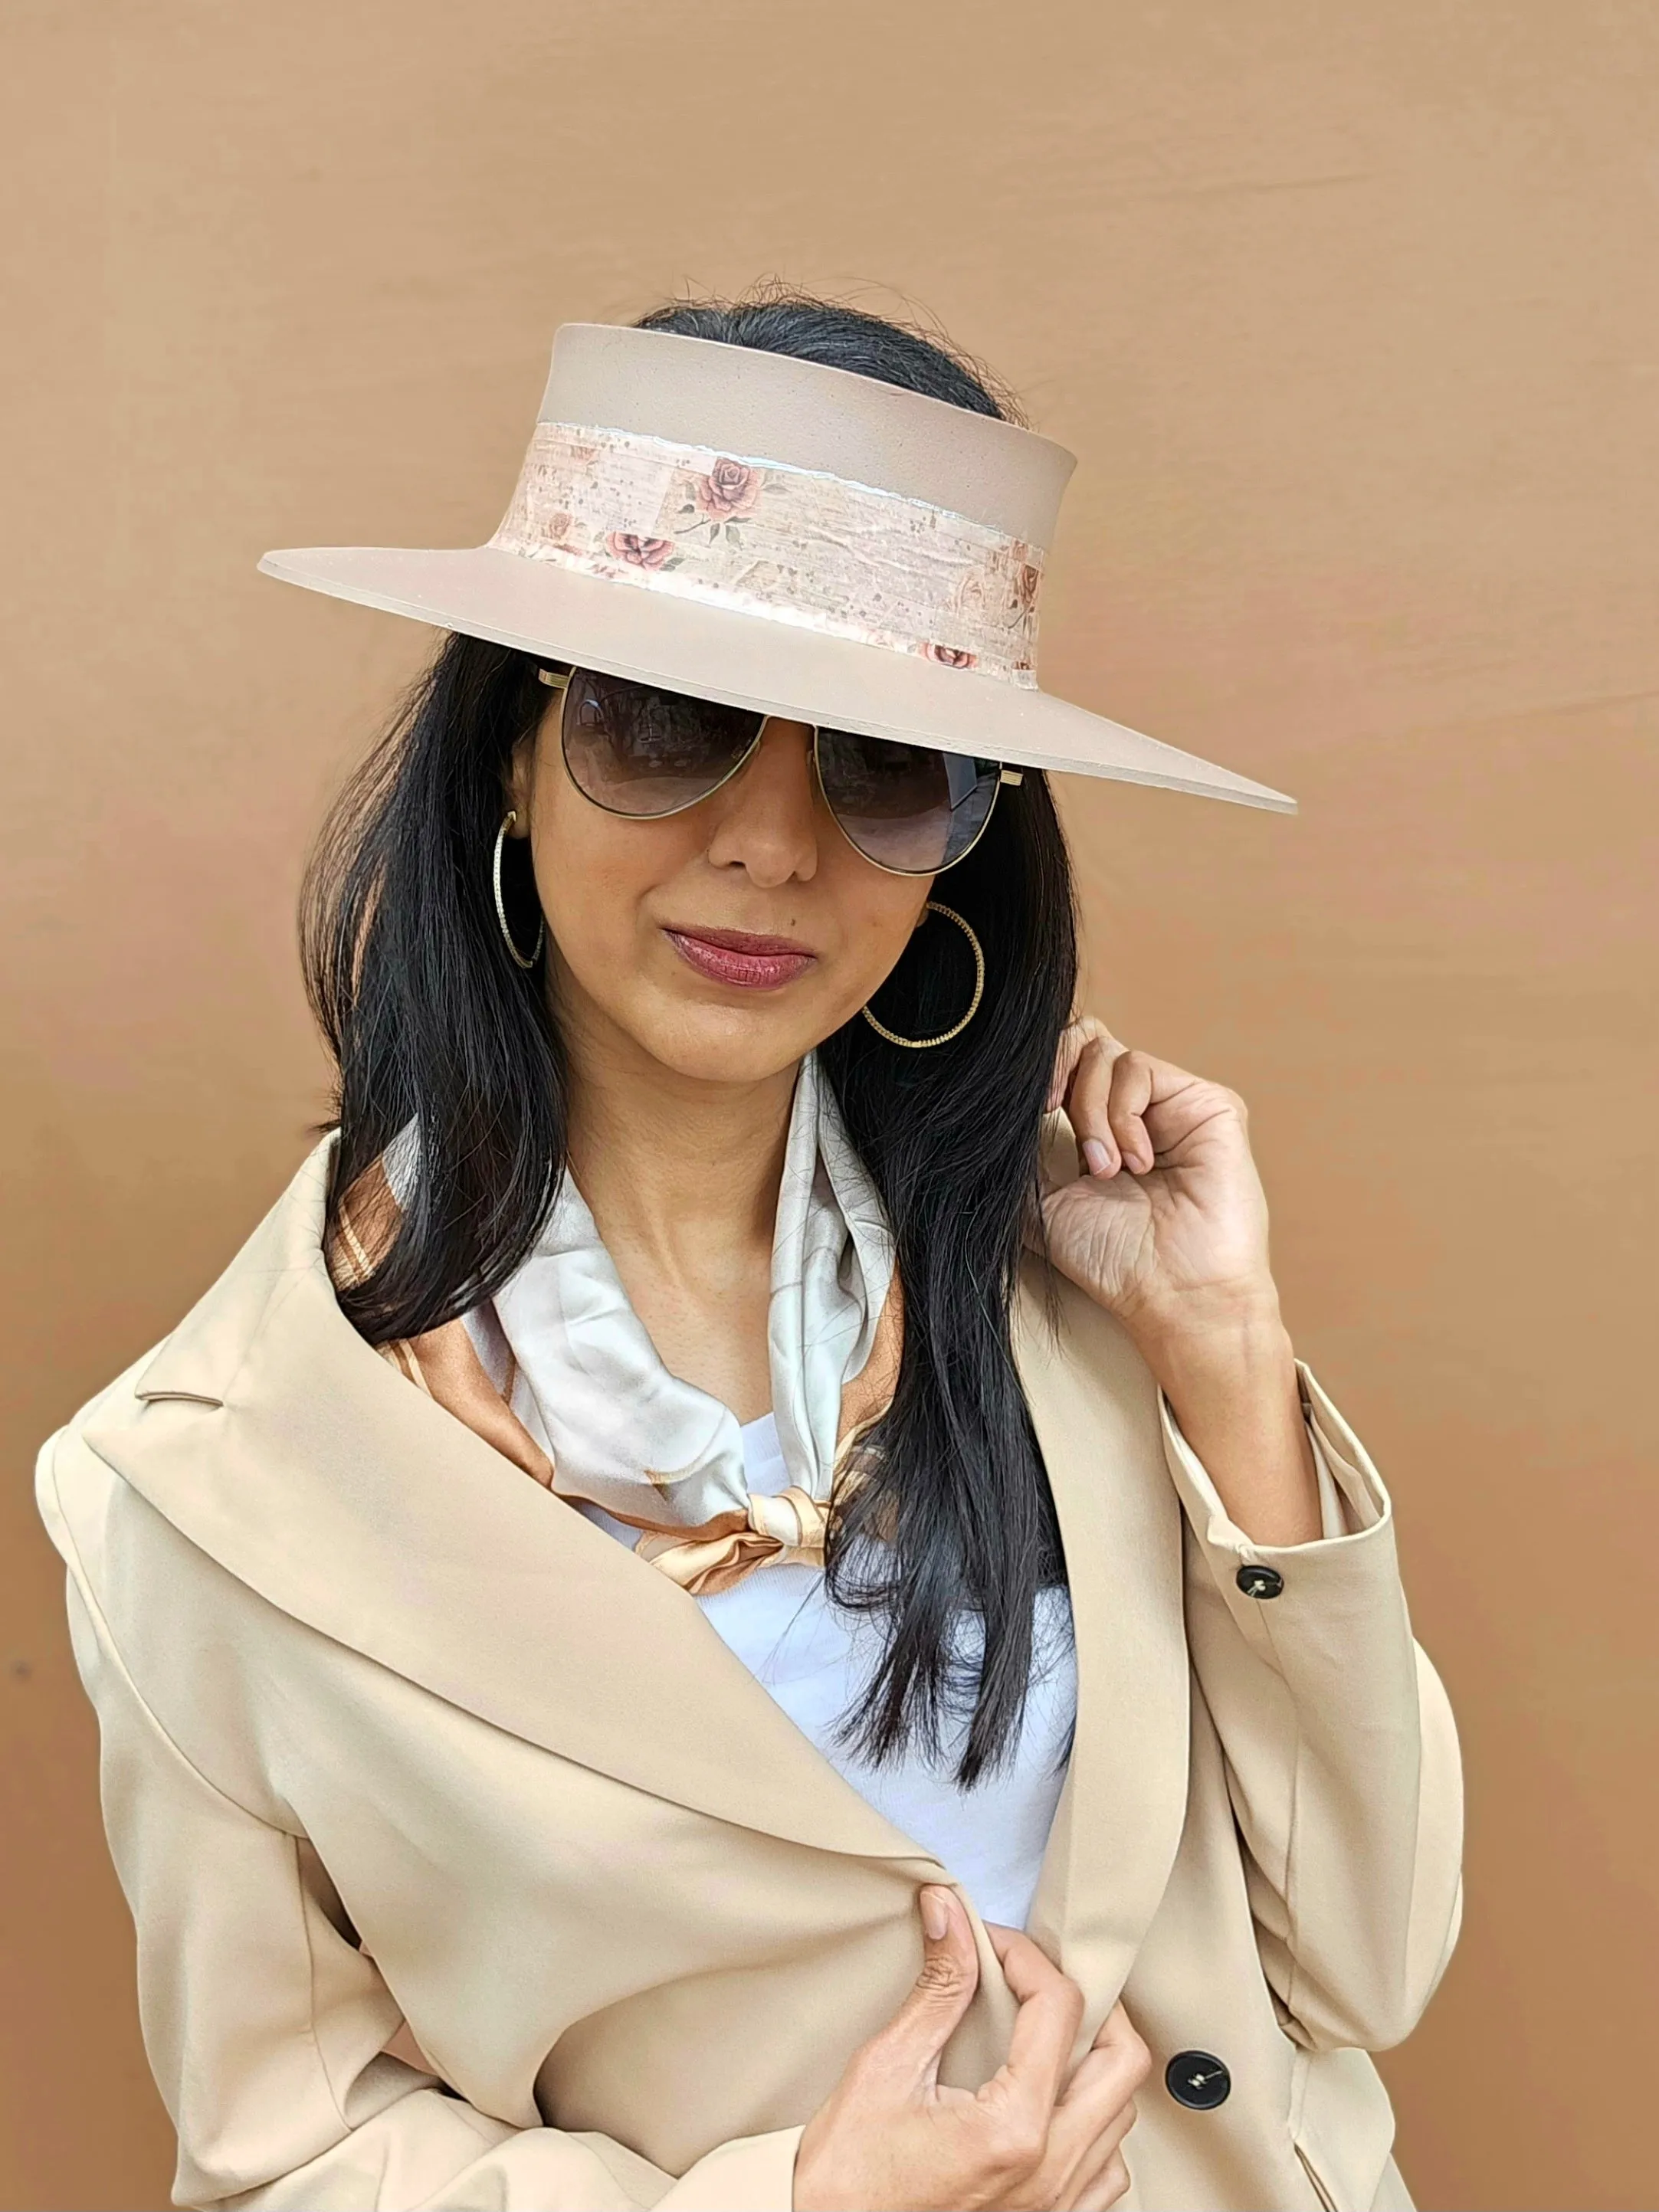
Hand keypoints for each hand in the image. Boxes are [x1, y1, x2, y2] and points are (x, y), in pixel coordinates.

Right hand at [792, 1885, 1147, 2211]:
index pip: (1059, 2010)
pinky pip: (1107, 2168)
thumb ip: (937, 1988)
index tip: (991, 1943)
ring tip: (1046, 2036)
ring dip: (1095, 2064)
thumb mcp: (886, 2067)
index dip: (1026, 1956)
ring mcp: (1056, 2204)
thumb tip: (950, 1915)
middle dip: (1089, 2002)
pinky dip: (1094, 2123)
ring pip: (1123, 2115)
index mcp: (1013, 2129)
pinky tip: (1051, 2103)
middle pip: (1123, 2060)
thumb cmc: (848, 2173)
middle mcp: (1050, 2172)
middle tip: (1041, 1980)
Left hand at [1042, 1016, 1322, 1546]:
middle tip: (1047, 1112)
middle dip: (1055, 1072)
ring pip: (1107, 1054)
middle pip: (1084, 1038)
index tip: (1018, 1112)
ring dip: (1090, 1112)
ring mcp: (1174, 1104)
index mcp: (1098, 1127)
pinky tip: (1132, 1163)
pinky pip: (1140, 1070)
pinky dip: (1121, 1114)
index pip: (1062, 1062)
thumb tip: (978, 1110)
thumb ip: (1016, 1155)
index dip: (1034, 1072)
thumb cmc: (1112, 1260)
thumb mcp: (1039, 1202)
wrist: (1172, 1296)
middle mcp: (1138, 1109)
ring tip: (1103, 1170)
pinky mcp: (1209, 1104)